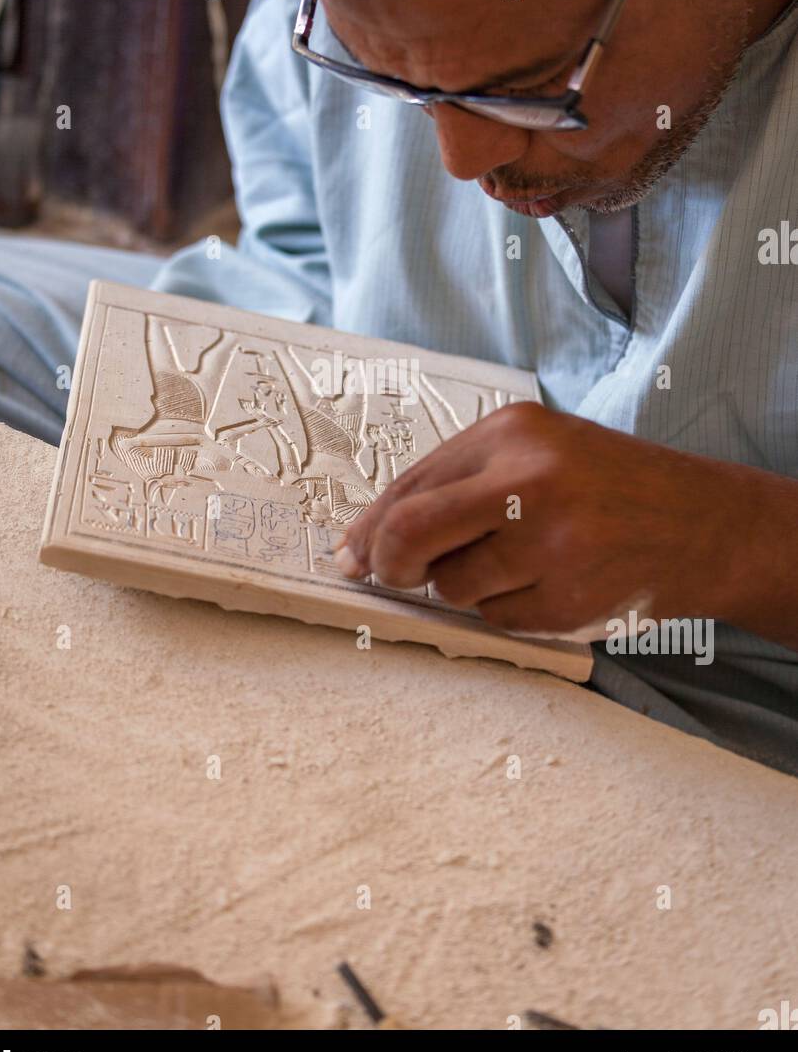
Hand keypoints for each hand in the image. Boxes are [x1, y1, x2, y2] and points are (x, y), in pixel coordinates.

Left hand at [335, 402, 753, 639]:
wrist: (699, 522)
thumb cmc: (603, 484)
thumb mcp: (533, 451)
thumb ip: (454, 485)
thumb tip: (369, 542)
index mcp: (512, 432)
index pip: (408, 487)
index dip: (368, 530)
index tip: (352, 556)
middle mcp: (530, 481)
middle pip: (412, 535)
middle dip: (390, 565)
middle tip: (396, 578)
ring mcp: (553, 544)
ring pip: (454, 586)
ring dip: (467, 587)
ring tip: (517, 563)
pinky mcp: (570, 598)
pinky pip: (497, 618)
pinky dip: (508, 610)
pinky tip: (548, 583)